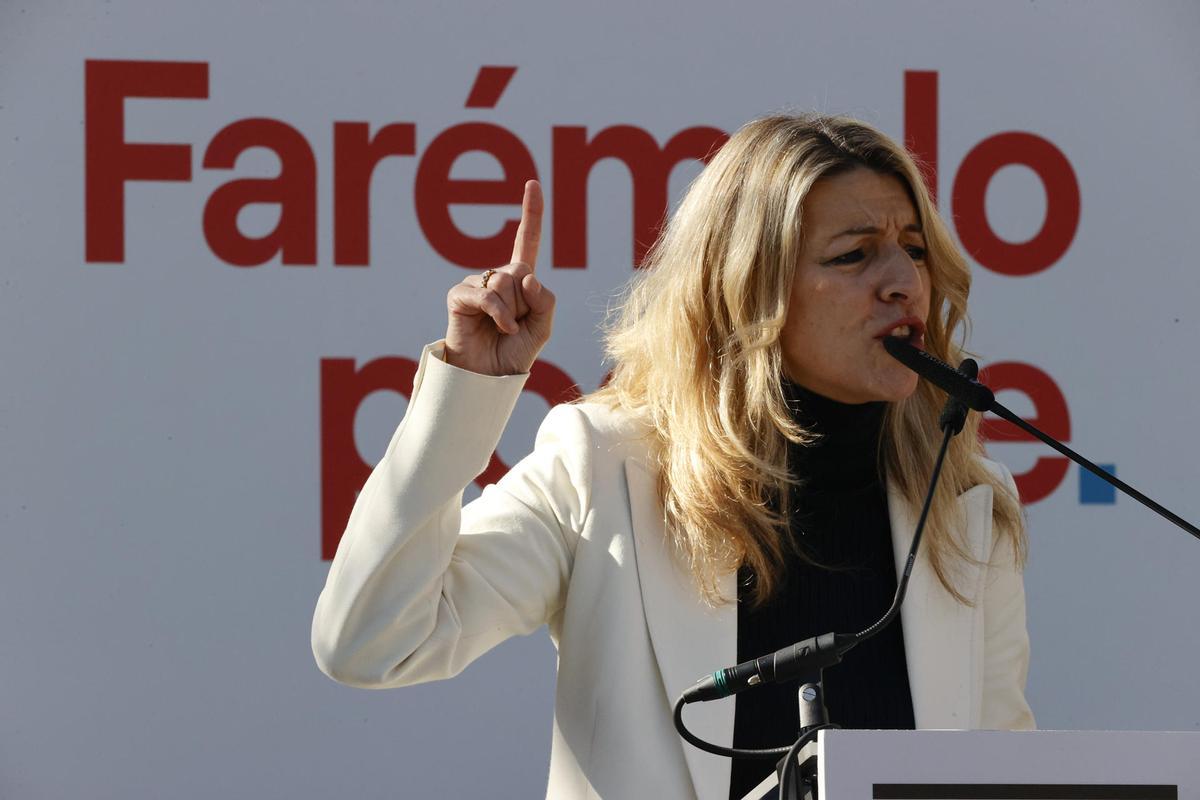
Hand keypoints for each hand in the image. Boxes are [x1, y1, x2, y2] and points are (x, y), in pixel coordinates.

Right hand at [444, 180, 555, 375]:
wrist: (490, 377)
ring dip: (512, 312)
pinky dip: (499, 314)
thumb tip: (526, 276)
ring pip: (506, 282)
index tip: (532, 183)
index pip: (526, 241)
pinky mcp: (460, 295)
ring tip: (504, 329)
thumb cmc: (515, 353)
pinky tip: (499, 328)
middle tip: (515, 324)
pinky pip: (487, 294)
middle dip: (525, 301)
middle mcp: (497, 277)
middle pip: (521, 270)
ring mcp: (477, 284)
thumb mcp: (543, 327)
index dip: (531, 213)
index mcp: (520, 281)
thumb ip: (545, 300)